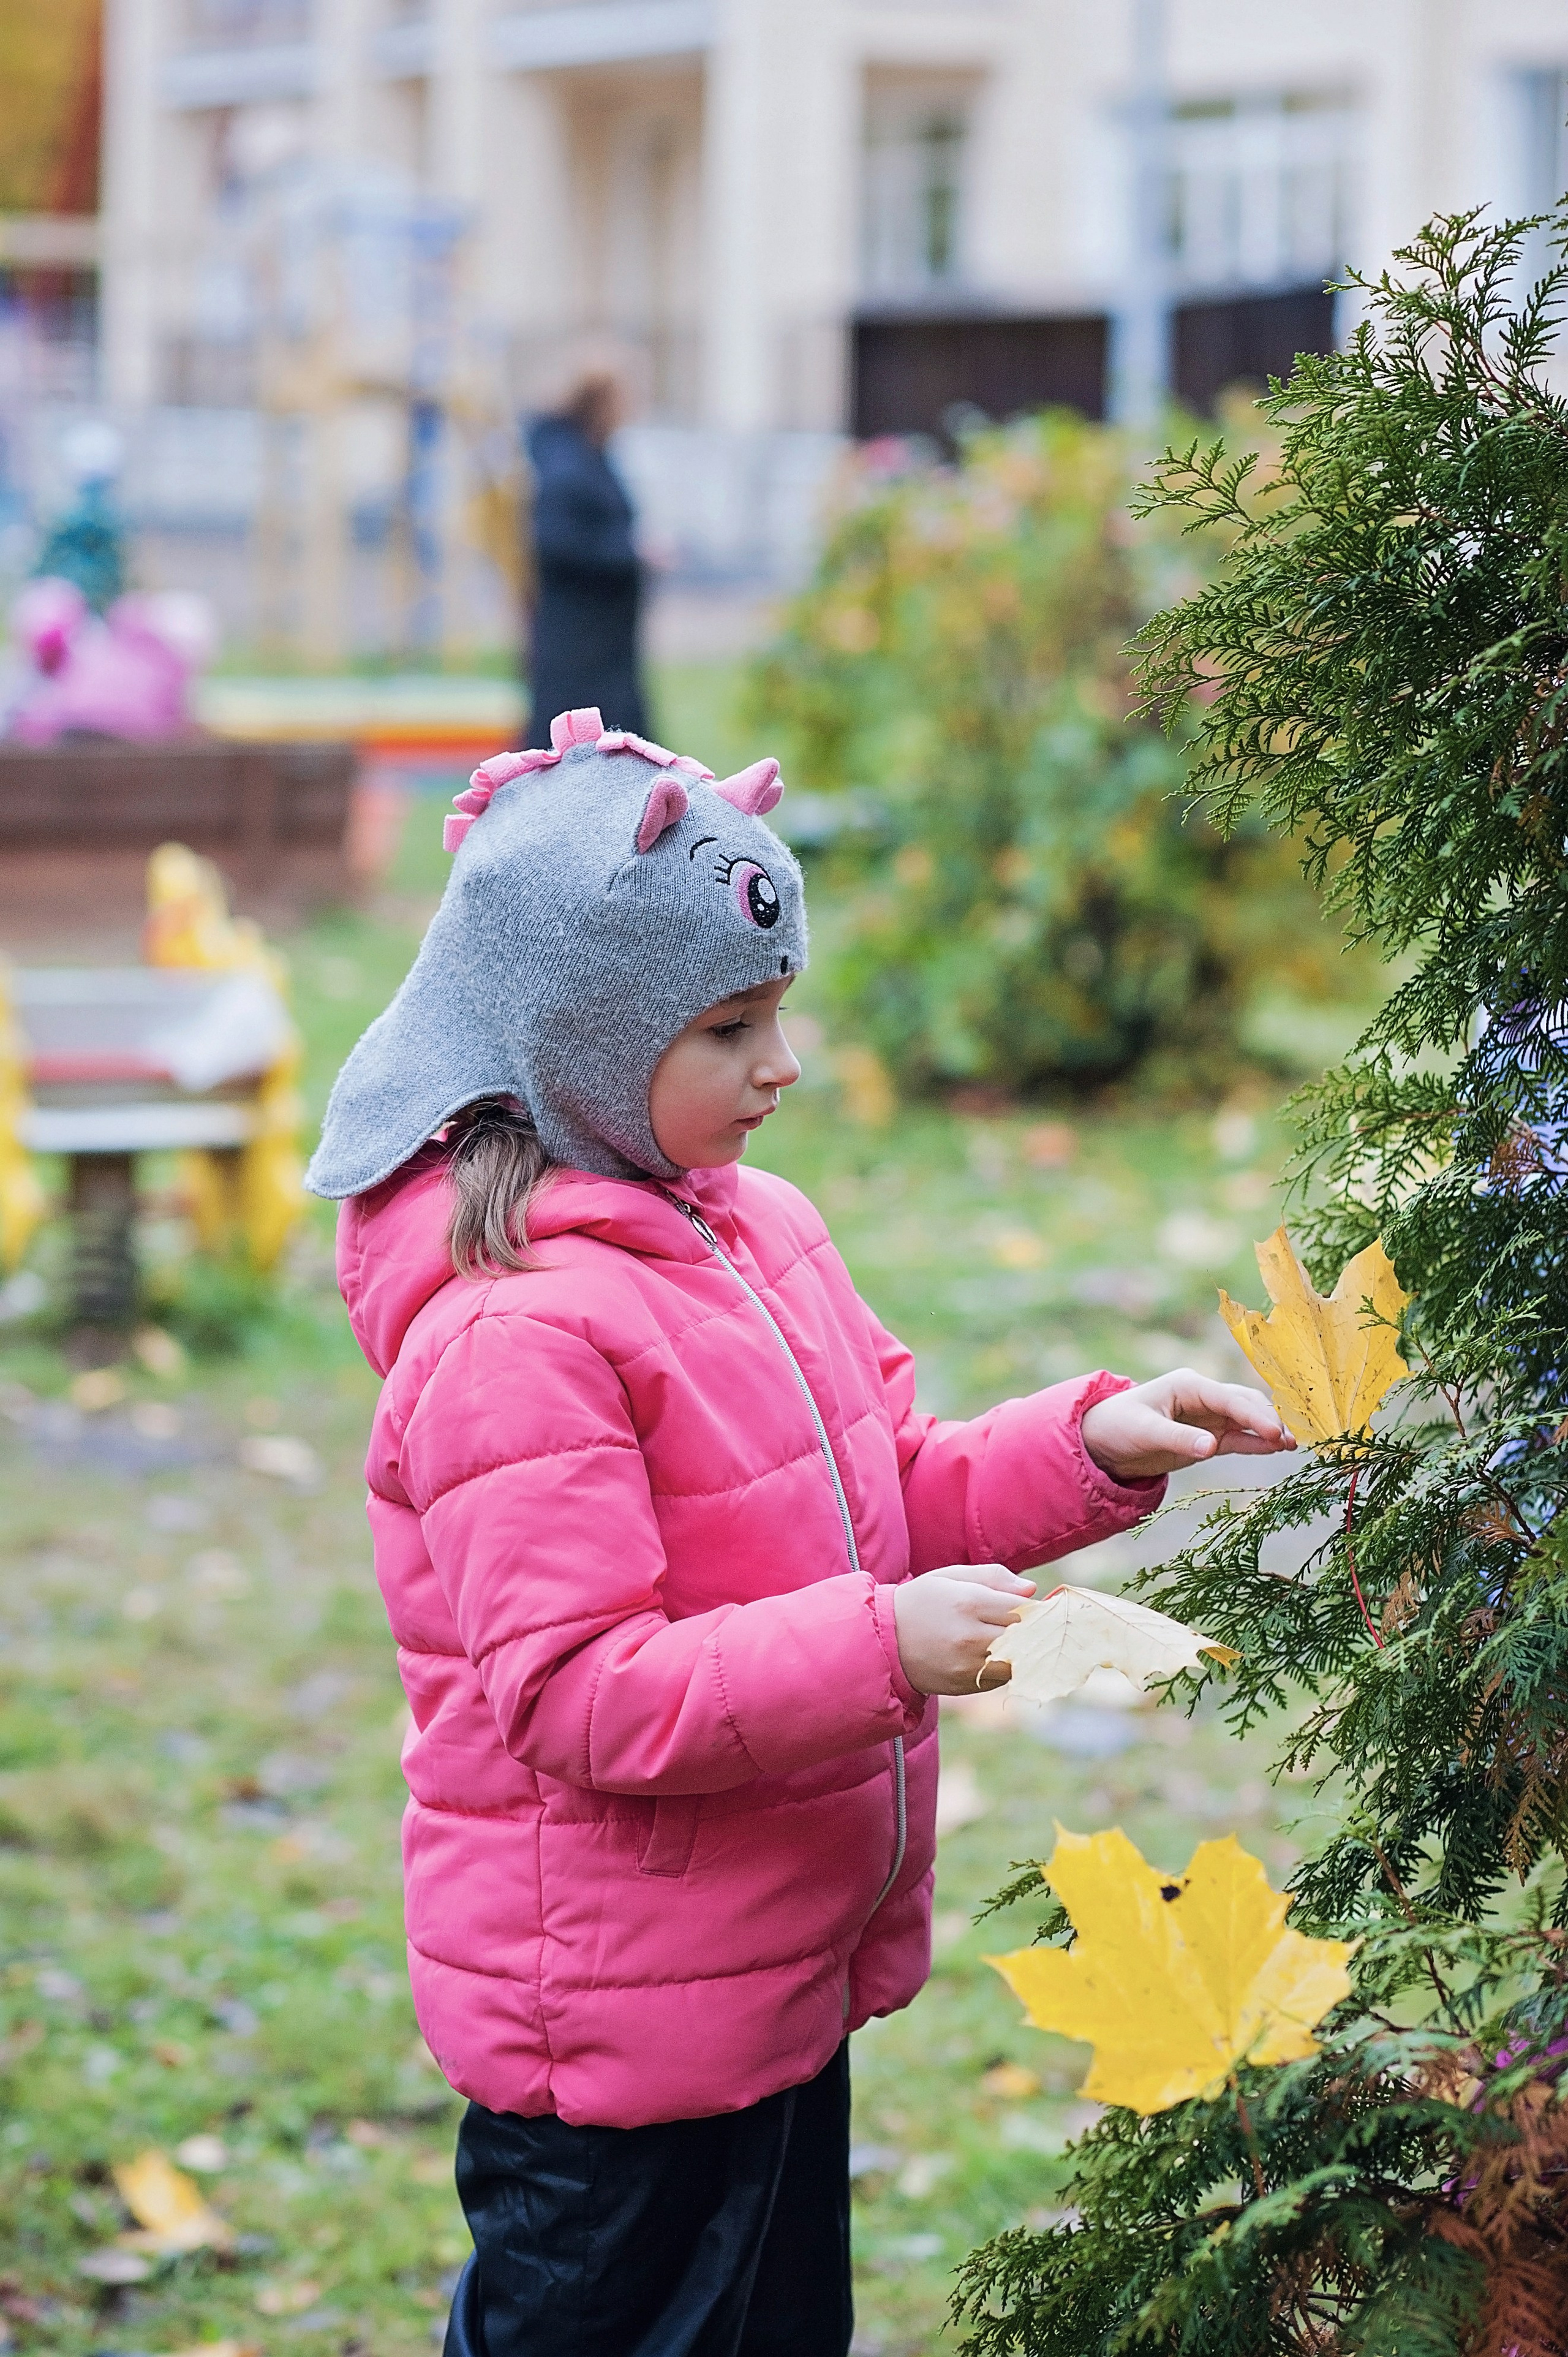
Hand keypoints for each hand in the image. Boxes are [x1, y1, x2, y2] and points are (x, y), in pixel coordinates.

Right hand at [893, 1562, 1035, 1695]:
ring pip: (1017, 1662)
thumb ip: (993, 1578)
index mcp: (968, 1602)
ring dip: (1021, 1652)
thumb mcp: (951, 1577)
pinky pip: (1001, 1678)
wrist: (882, 1640)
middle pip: (1025, 1637)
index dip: (1037, 1609)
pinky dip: (1003, 1667)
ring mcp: (967, 1665)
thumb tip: (1031, 1591)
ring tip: (1011, 1640)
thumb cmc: (921, 1601)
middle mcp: (970, 1636)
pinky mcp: (965, 1685)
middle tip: (1034, 1625)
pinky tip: (991, 1655)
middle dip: (1034, 1631)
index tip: (1041, 1608)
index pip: (1023, 1609)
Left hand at [1080, 1371, 1294, 1481]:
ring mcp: (1209, 1417)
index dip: (1254, 1414)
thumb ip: (1178, 1438)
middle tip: (1290, 1441)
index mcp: (1189, 1386)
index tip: (1275, 1431)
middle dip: (1269, 1420)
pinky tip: (1277, 1449)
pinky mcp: (1209, 1436)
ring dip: (1268, 1430)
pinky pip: (1238, 1439)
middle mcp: (1204, 1397)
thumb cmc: (1119, 1426)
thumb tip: (1212, 1447)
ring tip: (1292, 1445)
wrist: (1104, 1442)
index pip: (1229, 1398)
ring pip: (1247, 1420)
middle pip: (1245, 1404)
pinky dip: (1257, 1443)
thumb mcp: (1145, 1431)